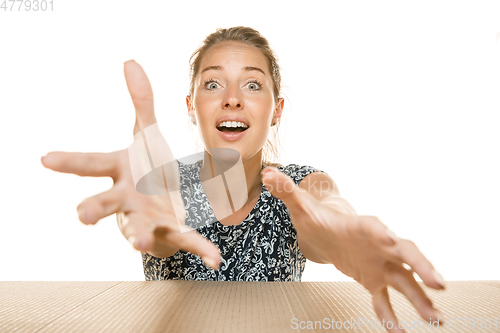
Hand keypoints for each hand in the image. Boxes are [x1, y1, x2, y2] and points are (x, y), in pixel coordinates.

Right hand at [41, 60, 220, 268]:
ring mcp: (148, 217)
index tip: (45, 158)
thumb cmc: (147, 169)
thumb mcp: (146, 134)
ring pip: (140, 228)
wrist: (160, 203)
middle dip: (94, 207)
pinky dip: (201, 249)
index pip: (92, 163)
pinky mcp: (172, 230)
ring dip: (139, 235)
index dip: (68, 161)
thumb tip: (129, 60)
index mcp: (120, 172)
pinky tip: (215, 259)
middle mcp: (127, 198)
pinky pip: (187, 240)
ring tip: (141, 244)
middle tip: (80, 214)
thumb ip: (141, 102)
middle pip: (106, 202)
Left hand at [261, 167, 444, 332]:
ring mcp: (379, 264)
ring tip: (436, 321)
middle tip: (439, 284)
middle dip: (422, 267)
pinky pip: (384, 299)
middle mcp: (377, 245)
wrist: (324, 230)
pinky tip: (398, 332)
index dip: (384, 235)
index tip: (393, 243)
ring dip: (420, 299)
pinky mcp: (373, 280)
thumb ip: (286, 191)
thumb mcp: (300, 205)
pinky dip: (390, 316)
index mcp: (360, 225)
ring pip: (404, 281)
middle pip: (406, 253)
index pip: (375, 228)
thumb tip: (268, 176)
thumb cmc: (315, 216)